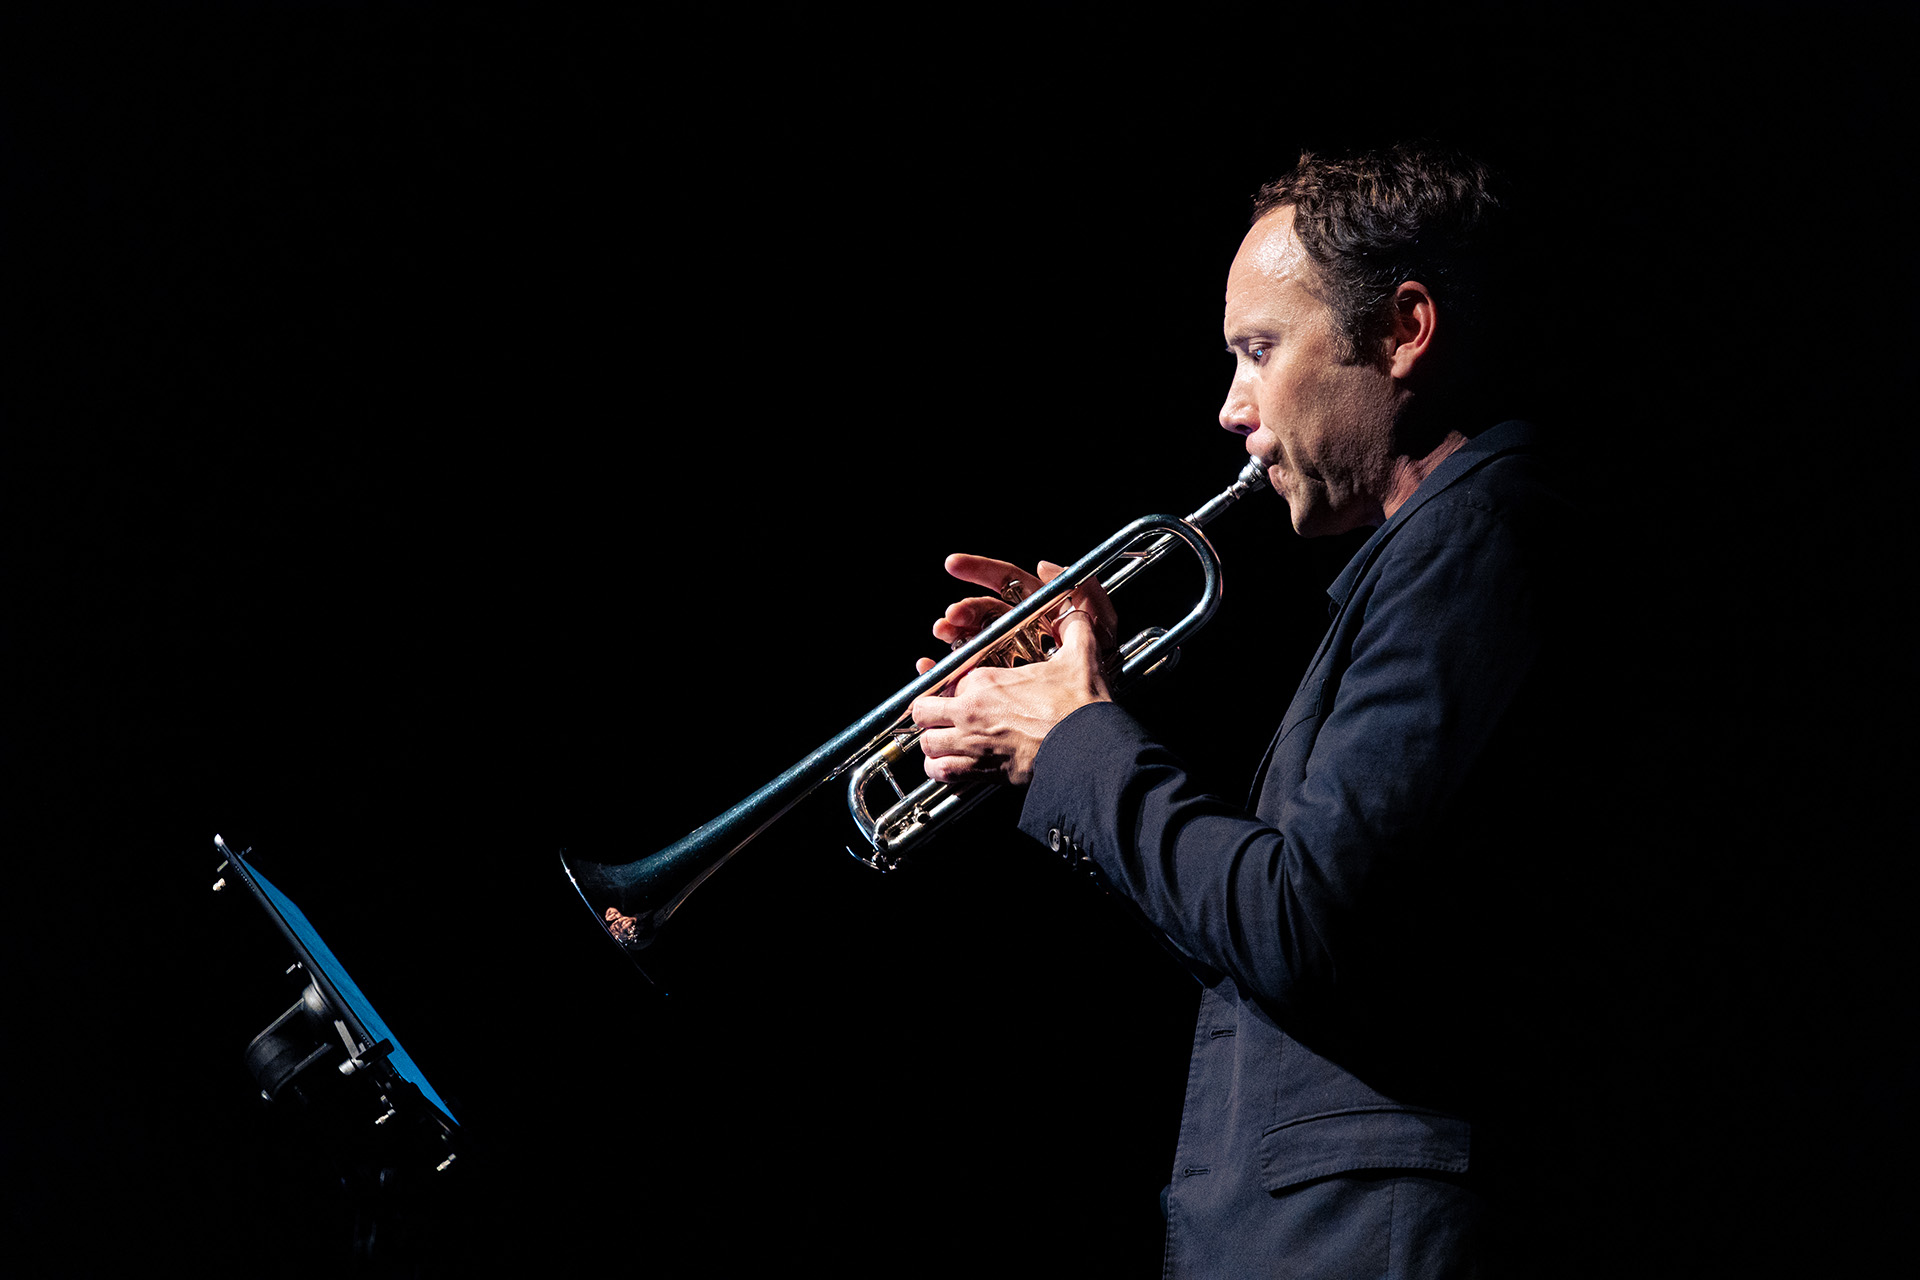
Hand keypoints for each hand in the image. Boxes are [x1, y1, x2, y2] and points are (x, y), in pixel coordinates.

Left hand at [909, 554, 1116, 785]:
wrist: (1089, 748)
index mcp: (985, 680)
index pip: (945, 678)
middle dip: (929, 714)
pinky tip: (952, 767)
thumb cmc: (1081, 707)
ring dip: (933, 744)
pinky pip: (941, 772)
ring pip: (927, 744)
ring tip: (945, 744)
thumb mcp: (1080, 656)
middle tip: (943, 717)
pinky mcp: (979, 772)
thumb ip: (1076, 628)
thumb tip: (1077, 612)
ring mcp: (971, 743)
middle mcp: (970, 710)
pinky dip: (942, 771)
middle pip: (923, 711)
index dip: (948, 685)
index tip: (956, 691)